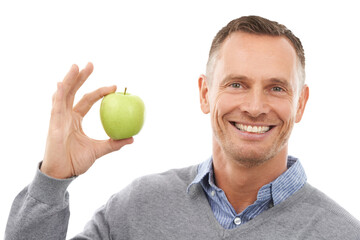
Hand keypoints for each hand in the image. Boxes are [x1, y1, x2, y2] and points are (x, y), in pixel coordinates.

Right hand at [41, 63, 133, 178]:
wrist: (63, 174)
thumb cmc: (76, 162)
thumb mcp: (99, 150)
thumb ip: (114, 144)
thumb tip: (132, 138)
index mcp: (76, 119)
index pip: (88, 100)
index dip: (100, 92)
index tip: (114, 87)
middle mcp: (66, 115)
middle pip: (73, 91)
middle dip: (81, 77)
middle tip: (91, 64)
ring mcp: (58, 118)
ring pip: (63, 94)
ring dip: (69, 80)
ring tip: (76, 66)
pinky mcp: (53, 124)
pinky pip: (56, 106)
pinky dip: (59, 94)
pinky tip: (61, 84)